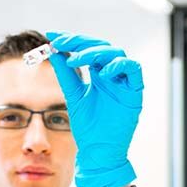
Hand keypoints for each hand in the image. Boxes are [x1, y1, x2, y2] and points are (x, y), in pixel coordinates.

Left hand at [46, 31, 142, 186]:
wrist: (97, 151)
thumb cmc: (87, 127)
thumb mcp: (73, 95)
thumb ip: (65, 74)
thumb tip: (53, 51)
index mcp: (99, 75)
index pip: (87, 49)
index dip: (71, 40)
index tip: (52, 36)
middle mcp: (112, 75)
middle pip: (101, 46)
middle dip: (81, 42)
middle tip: (62, 43)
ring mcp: (124, 83)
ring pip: (117, 54)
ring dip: (97, 52)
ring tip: (78, 59)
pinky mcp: (134, 93)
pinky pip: (134, 70)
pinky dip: (120, 66)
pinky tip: (103, 71)